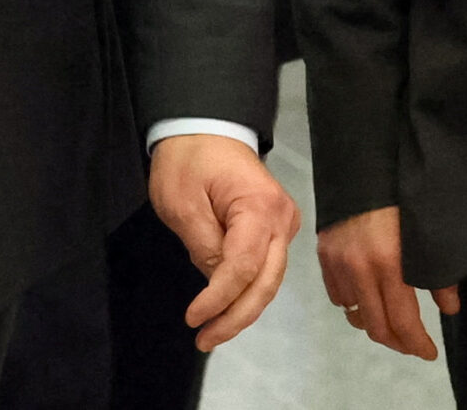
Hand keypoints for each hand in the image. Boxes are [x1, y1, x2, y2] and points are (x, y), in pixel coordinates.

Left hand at [146, 133, 300, 351]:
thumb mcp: (182, 202)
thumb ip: (202, 246)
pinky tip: (224, 309)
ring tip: (210, 333)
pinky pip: (264, 269)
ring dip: (241, 310)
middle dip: (236, 317)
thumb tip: (216, 283)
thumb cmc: (189, 159)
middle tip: (204, 340)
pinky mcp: (276, 230)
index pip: (243, 268)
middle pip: (265, 283)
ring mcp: (283, 226)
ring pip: (268, 281)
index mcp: (261, 207)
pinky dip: (246, 292)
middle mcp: (282, 220)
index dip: (219, 299)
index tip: (193, 319)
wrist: (207, 127)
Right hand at [317, 205, 457, 359]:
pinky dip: (353, 304)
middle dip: (398, 342)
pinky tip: (367, 297)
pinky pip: (338, 296)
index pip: (402, 322)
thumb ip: (440, 274)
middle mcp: (359, 269)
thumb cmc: (402, 195)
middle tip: (413, 343)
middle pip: (376, 327)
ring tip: (390, 320)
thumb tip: (449, 308)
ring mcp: (338, 263)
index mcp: (389, 264)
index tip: (429, 353)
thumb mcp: (427, 232)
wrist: (360, 163)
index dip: (417, 344)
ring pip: (354, 314)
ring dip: (374, 323)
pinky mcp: (324, 255)